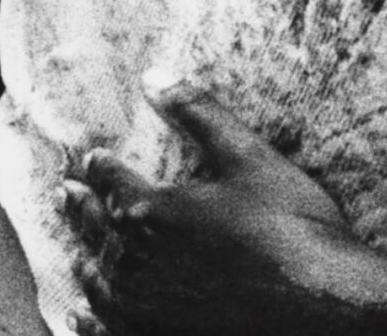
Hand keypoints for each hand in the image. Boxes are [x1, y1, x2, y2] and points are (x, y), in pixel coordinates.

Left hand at [69, 78, 368, 335]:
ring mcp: (143, 311)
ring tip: (76, 254)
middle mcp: (135, 264)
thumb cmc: (290, 229)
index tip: (90, 157)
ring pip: (99, 282)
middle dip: (80, 206)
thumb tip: (154, 76)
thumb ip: (198, 113)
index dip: (101, 166)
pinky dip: (91, 322)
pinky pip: (108, 332)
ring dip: (85, 260)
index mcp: (150, 211)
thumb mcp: (247, 156)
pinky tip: (83, 318)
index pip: (113, 180)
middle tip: (65, 192)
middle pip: (96, 229)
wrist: (321, 308)